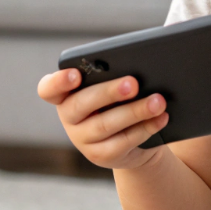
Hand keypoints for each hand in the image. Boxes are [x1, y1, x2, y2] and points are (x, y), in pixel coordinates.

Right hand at [37, 69, 168, 169]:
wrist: (135, 138)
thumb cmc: (122, 100)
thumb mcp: (115, 85)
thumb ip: (119, 70)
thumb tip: (148, 54)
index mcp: (66, 93)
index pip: (48, 89)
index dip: (58, 82)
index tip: (75, 74)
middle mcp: (69, 116)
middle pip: (82, 103)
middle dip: (109, 92)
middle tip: (133, 83)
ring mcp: (82, 139)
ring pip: (105, 125)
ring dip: (134, 111)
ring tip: (158, 101)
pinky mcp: (101, 155)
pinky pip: (123, 142)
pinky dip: (145, 128)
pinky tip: (161, 118)